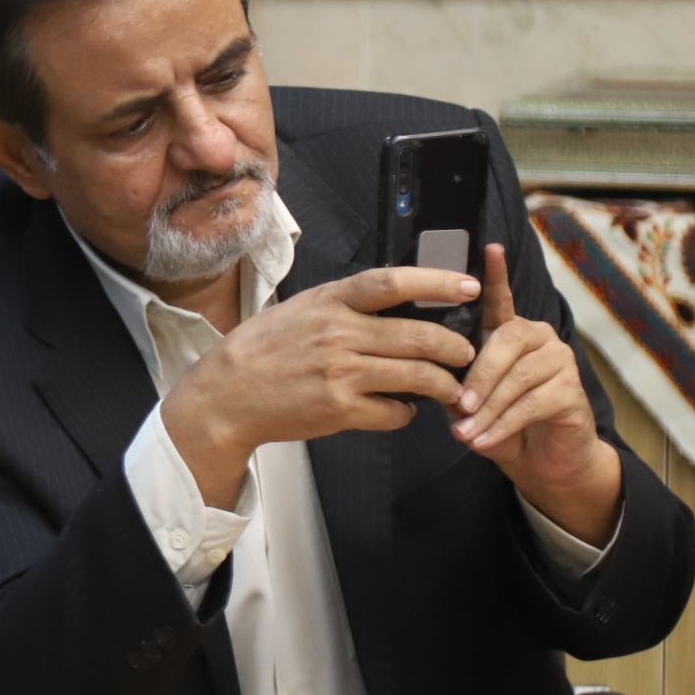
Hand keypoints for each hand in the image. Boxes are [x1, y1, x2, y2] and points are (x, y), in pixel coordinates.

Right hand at [161, 266, 479, 507]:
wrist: (225, 395)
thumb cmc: (262, 350)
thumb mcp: (300, 309)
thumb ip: (345, 305)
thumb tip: (399, 302)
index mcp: (329, 303)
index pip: (392, 284)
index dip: (437, 283)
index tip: (469, 287)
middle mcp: (338, 335)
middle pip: (419, 336)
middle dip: (456, 346)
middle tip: (469, 352)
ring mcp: (340, 374)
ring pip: (417, 376)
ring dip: (444, 385)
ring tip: (452, 389)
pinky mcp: (340, 410)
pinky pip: (394, 412)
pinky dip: (406, 412)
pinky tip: (402, 408)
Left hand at [450, 243, 620, 545]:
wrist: (543, 460)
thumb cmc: (497, 421)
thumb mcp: (467, 399)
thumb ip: (453, 380)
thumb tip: (430, 375)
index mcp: (508, 332)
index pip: (500, 299)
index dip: (495, 274)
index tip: (490, 247)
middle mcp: (538, 337)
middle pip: (504, 342)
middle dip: (477, 376)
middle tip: (456, 405)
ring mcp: (560, 361)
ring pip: (517, 378)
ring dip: (486, 408)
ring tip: (464, 432)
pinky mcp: (573, 391)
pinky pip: (531, 405)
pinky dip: (502, 425)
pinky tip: (484, 440)